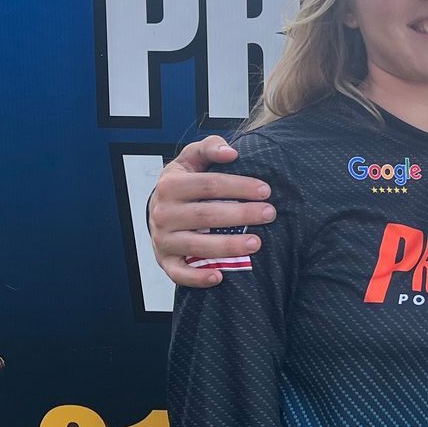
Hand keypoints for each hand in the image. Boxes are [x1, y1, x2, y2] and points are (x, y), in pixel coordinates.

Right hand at [148, 136, 279, 287]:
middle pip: (207, 215)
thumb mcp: (191, 160)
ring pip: (197, 245)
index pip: (209, 185)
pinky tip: (220, 277)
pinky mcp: (165, 261)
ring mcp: (163, 239)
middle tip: (269, 214)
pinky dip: (197, 278)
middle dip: (241, 215)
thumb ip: (209, 148)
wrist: (158, 210)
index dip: (239, 186)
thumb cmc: (183, 183)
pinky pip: (179, 273)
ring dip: (228, 246)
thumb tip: (231, 152)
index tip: (266, 190)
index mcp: (170, 185)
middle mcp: (163, 213)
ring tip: (256, 243)